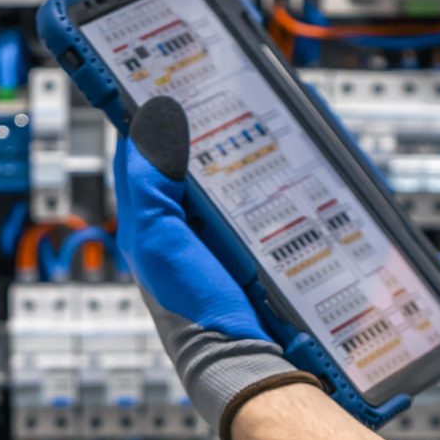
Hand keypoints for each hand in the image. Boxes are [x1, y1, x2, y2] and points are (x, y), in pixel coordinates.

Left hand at [114, 96, 308, 439]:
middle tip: (227, 86)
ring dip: (248, 153)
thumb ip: (147, 184)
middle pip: (195, 162)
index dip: (155, 115)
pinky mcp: (261, 252)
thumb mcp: (159, 239)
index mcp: (153, 224)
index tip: (171, 74)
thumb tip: (152, 120)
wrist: (247, 365)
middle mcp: (186, 230)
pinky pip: (267, 206)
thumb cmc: (194, 310)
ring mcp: (225, 240)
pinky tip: (293, 167)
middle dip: (209, 127)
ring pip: (234, 180)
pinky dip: (276, 184)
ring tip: (265, 119)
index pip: (146, 155)